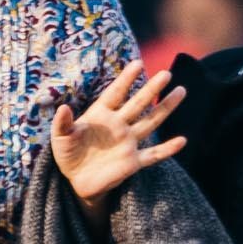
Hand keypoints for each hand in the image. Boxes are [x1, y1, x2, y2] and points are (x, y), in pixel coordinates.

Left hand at [51, 60, 186, 203]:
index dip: (126, 79)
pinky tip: (182, 141)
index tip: (137, 63)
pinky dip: (167, 149)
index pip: (116, 93)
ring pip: (151, 122)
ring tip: (181, 91)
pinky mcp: (133, 162)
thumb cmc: (68, 154)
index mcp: (101, 114)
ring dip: (165, 108)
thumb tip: (63, 108)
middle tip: (166, 74)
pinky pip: (153, 154)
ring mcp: (128, 142)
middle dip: (152, 89)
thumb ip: (63, 123)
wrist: (76, 180)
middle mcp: (119, 125)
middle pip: (138, 103)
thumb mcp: (60, 137)